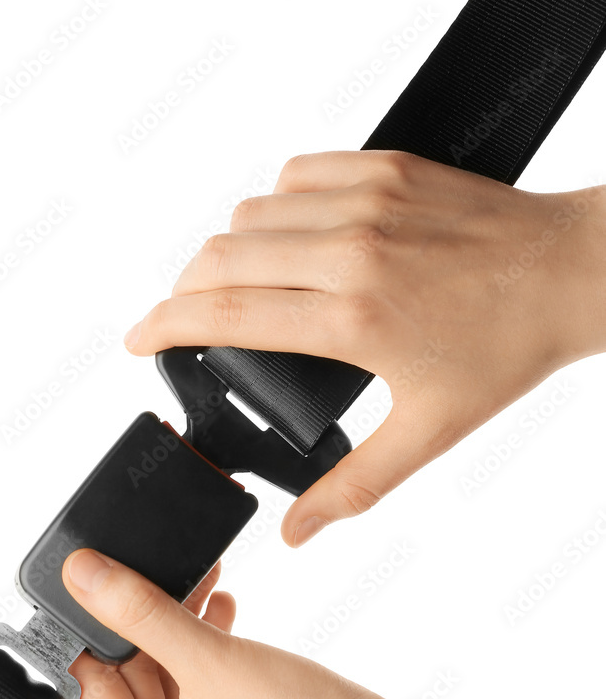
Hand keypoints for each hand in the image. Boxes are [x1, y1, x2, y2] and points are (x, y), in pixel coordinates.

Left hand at [62, 548, 605, 698]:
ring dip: (183, 635)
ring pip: (169, 689)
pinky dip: (207, 660)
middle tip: (168, 573)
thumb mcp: (210, 657)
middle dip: (150, 623)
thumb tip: (84, 576)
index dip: (96, 627)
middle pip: (131, 687)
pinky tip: (224, 618)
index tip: (104, 579)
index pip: (90, 687)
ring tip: (205, 588)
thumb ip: (140, 612)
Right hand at [123, 151, 605, 545]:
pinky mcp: (385, 167)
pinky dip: (276, 205)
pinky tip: (288, 234)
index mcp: (354, 318)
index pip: (224, 313)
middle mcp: (351, 250)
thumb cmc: (507, 350)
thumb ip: (353, 486)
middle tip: (186, 318)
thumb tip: (297, 531)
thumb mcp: (429, 432)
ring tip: (240, 283)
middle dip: (184, 290)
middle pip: (221, 256)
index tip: (136, 341)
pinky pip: (297, 173)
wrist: (570, 275)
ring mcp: (367, 200)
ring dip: (229, 249)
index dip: (163, 326)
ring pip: (252, 211)